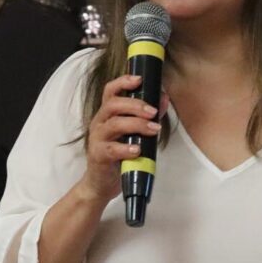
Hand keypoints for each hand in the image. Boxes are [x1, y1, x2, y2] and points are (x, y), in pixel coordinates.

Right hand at [77, 75, 168, 202]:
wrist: (101, 183)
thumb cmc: (119, 156)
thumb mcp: (134, 134)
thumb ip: (147, 117)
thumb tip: (163, 99)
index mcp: (107, 114)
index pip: (110, 91)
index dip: (123, 82)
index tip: (139, 79)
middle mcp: (100, 123)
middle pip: (113, 105)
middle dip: (136, 105)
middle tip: (153, 111)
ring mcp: (97, 139)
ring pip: (114, 124)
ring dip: (137, 124)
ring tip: (154, 129)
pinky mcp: (99, 156)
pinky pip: (111, 149)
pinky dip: (126, 148)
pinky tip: (138, 150)